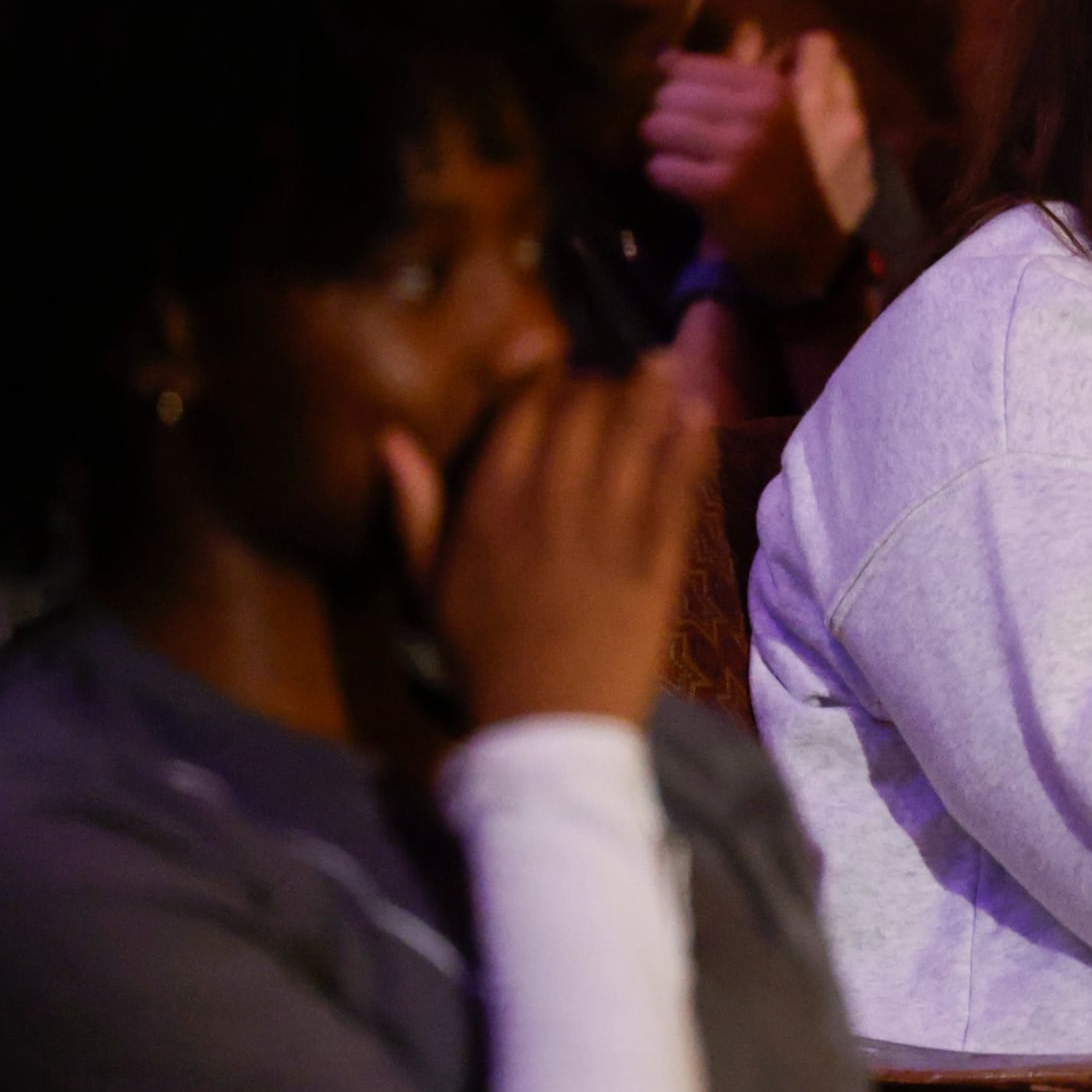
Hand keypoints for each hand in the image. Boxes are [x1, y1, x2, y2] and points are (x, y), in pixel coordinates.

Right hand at [381, 355, 715, 728]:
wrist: (546, 728)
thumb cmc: (482, 657)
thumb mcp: (428, 585)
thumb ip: (414, 507)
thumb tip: (391, 439)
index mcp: (491, 504)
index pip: (524, 412)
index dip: (549, 382)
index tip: (563, 375)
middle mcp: (549, 504)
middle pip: (584, 413)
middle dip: (603, 385)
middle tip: (619, 378)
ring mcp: (608, 531)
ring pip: (634, 438)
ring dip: (654, 394)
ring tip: (667, 363)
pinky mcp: (657, 561)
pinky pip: (676, 488)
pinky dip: (688, 445)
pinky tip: (700, 414)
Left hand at [646, 25, 877, 302]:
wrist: (809, 249)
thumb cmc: (790, 179)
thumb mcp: (777, 117)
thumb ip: (727, 80)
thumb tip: (663, 55)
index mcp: (771, 88)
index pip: (690, 67)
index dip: (678, 92)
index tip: (691, 117)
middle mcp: (759, 112)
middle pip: (668, 95)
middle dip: (669, 121)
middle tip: (691, 148)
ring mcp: (741, 150)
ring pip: (657, 128)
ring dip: (665, 150)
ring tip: (689, 166)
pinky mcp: (721, 189)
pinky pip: (661, 169)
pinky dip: (666, 180)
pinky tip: (688, 190)